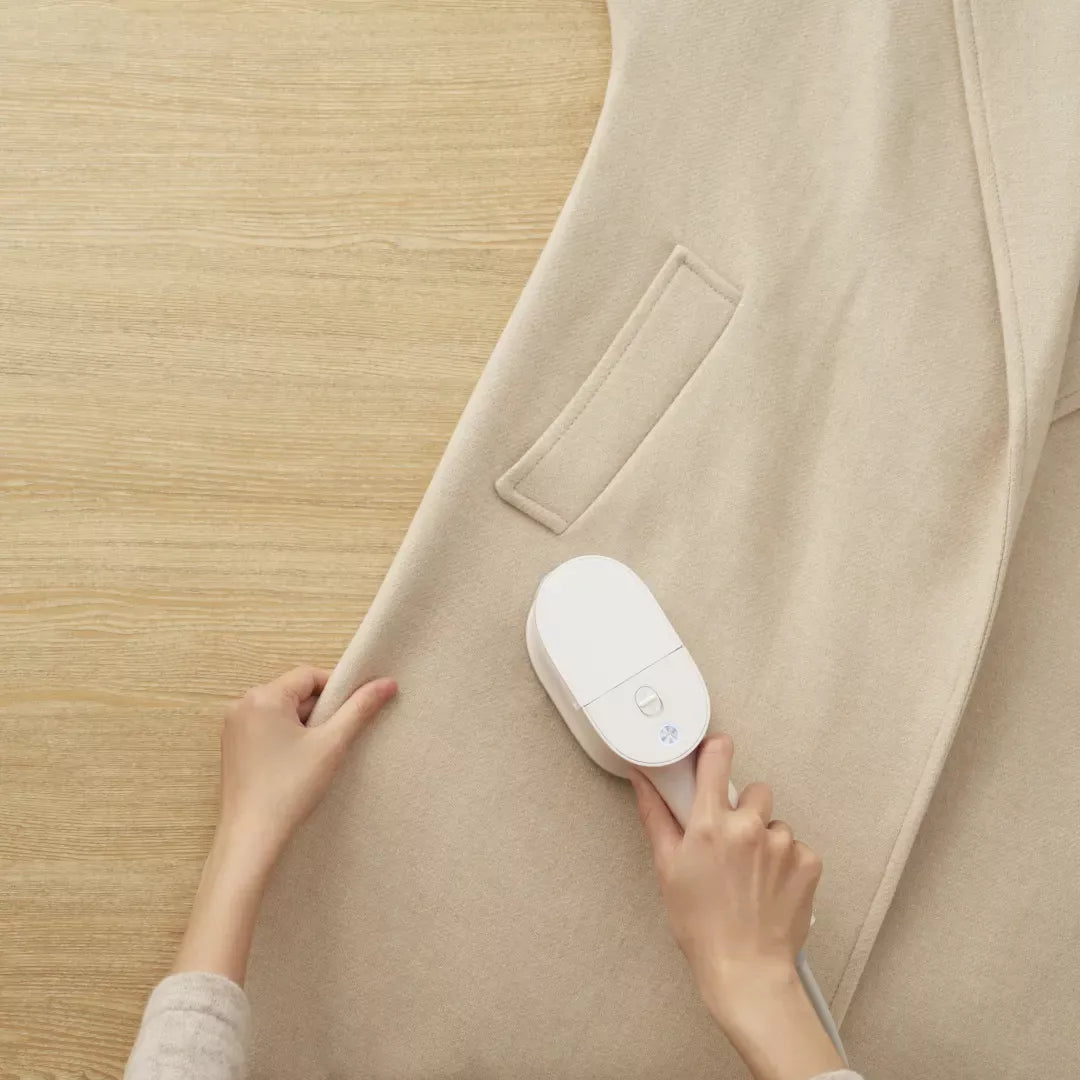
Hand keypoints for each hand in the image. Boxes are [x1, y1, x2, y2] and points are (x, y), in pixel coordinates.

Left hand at [217, 666, 397, 877]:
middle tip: (336, 737)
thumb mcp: (332, 744)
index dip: (337, 690)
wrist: (253, 836)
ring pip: (282, 710)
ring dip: (304, 724)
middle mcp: (242, 705)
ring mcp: (234, 726)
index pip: (309, 676)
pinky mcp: (232, 746)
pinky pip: (266, 726)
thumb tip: (387, 683)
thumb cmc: (289, 789)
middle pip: (294, 692)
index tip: (353, 711)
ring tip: (318, 753)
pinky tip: (298, 762)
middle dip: (320, 710)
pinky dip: (287, 736)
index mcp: (263, 697)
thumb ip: (360, 708)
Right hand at [630, 735, 843, 1079]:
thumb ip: (656, 815)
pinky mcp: (808, 862)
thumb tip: (641, 777)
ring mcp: (782, 844)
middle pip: (754, 792)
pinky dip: (787, 862)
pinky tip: (772, 886)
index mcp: (710, 824)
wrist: (746, 969)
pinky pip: (797, 847)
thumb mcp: (668, 867)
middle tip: (733, 843)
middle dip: (745, 810)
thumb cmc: (700, 925)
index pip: (717, 757)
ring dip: (767, 840)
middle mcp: (748, 827)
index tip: (715, 752)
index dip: (717, 749)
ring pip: (776, 823)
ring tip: (753, 874)